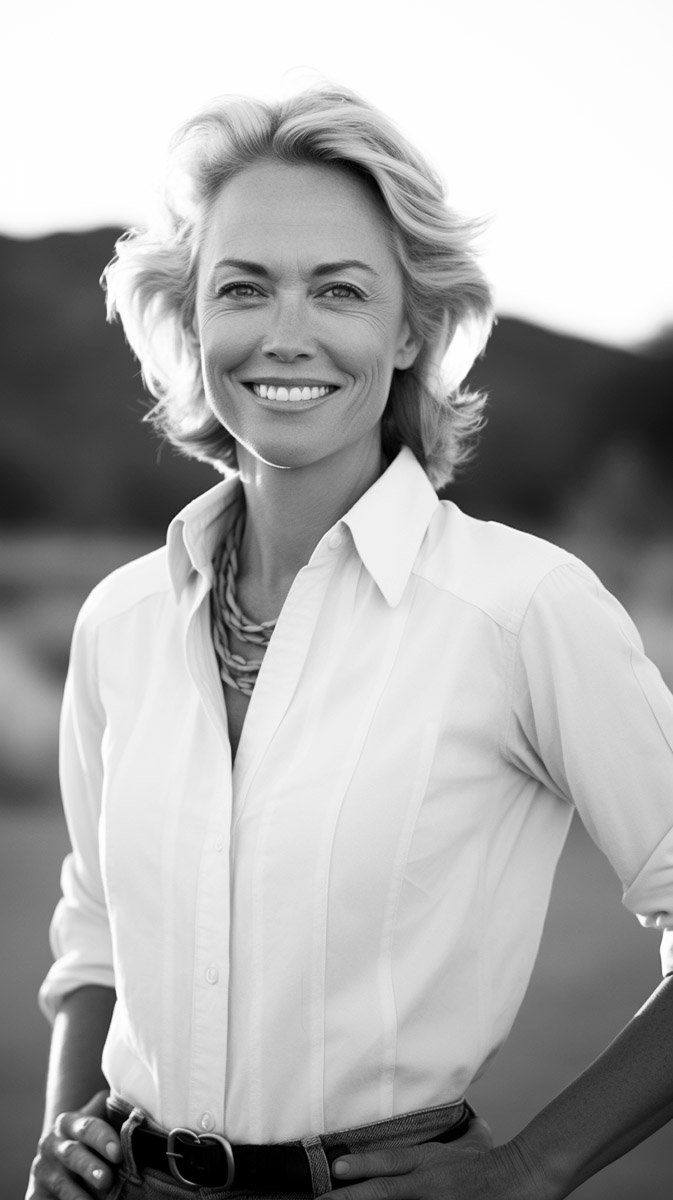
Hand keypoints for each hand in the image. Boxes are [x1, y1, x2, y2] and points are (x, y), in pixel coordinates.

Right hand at [26, 1090, 121, 1198]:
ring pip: (60, 1181)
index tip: (118, 1153)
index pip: (88, 1127)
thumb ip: (114, 1117)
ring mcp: (41, 1169)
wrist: (54, 1160)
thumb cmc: (87, 1141)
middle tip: (106, 1179)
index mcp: (69, 1122)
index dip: (103, 1139)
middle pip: (73, 1154)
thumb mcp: (96, 1124)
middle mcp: (52, 1143)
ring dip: (77, 1193)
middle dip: (90, 1167)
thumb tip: (142, 1113)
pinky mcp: (35, 1193)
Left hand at [324, 1117, 545, 1199]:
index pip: (389, 1161)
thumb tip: (464, 1115)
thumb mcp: (470, 1143)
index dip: (361, 1165)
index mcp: (428, 1162)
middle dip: (349, 1199)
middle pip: (382, 1192)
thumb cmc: (490, 1165)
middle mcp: (425, 1185)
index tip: (334, 1168)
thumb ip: (456, 1132)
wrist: (517, 1184)